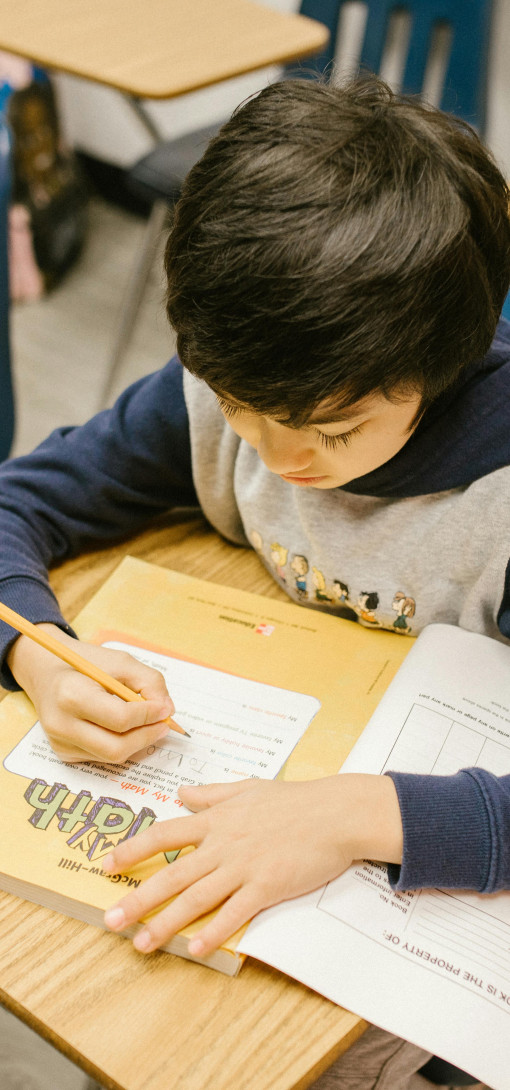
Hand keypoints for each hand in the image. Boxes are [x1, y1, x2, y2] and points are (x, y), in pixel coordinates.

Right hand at [7, 624, 173, 761]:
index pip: (120, 718)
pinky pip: (101, 757)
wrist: (47, 673)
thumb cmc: (85, 664)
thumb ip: (149, 682)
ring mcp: (60, 743)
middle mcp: (62, 724)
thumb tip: (167, 710)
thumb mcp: (120, 661)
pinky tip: (122, 729)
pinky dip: (120, 745)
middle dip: (147, 736)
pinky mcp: (63, 753)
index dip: (149, 716)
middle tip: (164, 724)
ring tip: (147, 724)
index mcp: (72, 695)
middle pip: (117, 747)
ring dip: (137, 742)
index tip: (165, 709)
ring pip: (112, 756)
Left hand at [102, 774, 402, 956]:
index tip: (108, 864)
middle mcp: (223, 844)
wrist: (335, 813)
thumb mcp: (248, 787)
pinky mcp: (267, 886)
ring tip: (142, 944)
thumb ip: (212, 793)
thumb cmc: (294, 799)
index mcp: (217, 819)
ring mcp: (244, 866)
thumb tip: (182, 793)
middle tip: (110, 921)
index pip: (165, 834)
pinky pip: (234, 913)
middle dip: (138, 898)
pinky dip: (213, 932)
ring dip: (166, 923)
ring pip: (196, 898)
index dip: (133, 849)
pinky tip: (195, 949)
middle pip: (172, 873)